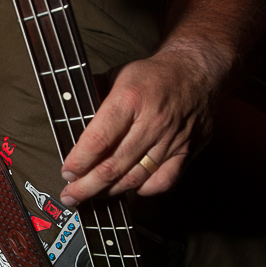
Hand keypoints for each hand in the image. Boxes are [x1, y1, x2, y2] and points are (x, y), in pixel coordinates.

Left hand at [60, 48, 216, 205]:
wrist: (197, 70)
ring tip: (92, 196)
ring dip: (109, 191)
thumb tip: (70, 118)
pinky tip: (130, 187)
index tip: (67, 172)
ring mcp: (172, 139)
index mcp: (131, 99)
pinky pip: (163, 182)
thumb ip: (94, 97)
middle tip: (70, 195)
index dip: (80, 161)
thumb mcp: (118, 75)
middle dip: (87, 186)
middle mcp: (152, 121)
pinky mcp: (187, 151)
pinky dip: (144, 190)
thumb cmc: (153, 75)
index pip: (99, 140)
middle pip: (114, 165)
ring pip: (135, 178)